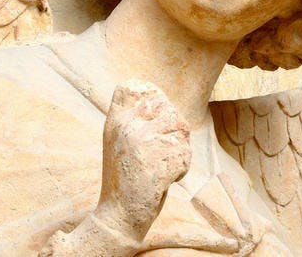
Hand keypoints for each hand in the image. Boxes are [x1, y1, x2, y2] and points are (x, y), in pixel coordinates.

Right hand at [96, 79, 190, 240]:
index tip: (155, 110)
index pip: (131, 86)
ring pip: (181, 132)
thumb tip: (157, 95)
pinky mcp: (159, 160)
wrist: (118, 215)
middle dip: (174, 130)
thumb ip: (132, 118)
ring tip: (161, 167)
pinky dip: (181, 170)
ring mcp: (143, 142)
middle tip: (161, 153)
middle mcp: (127, 126)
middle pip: (168, 109)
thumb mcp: (118, 141)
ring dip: (179, 151)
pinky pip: (185, 154)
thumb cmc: (125, 178)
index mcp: (116, 121)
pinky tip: (163, 181)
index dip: (150, 93)